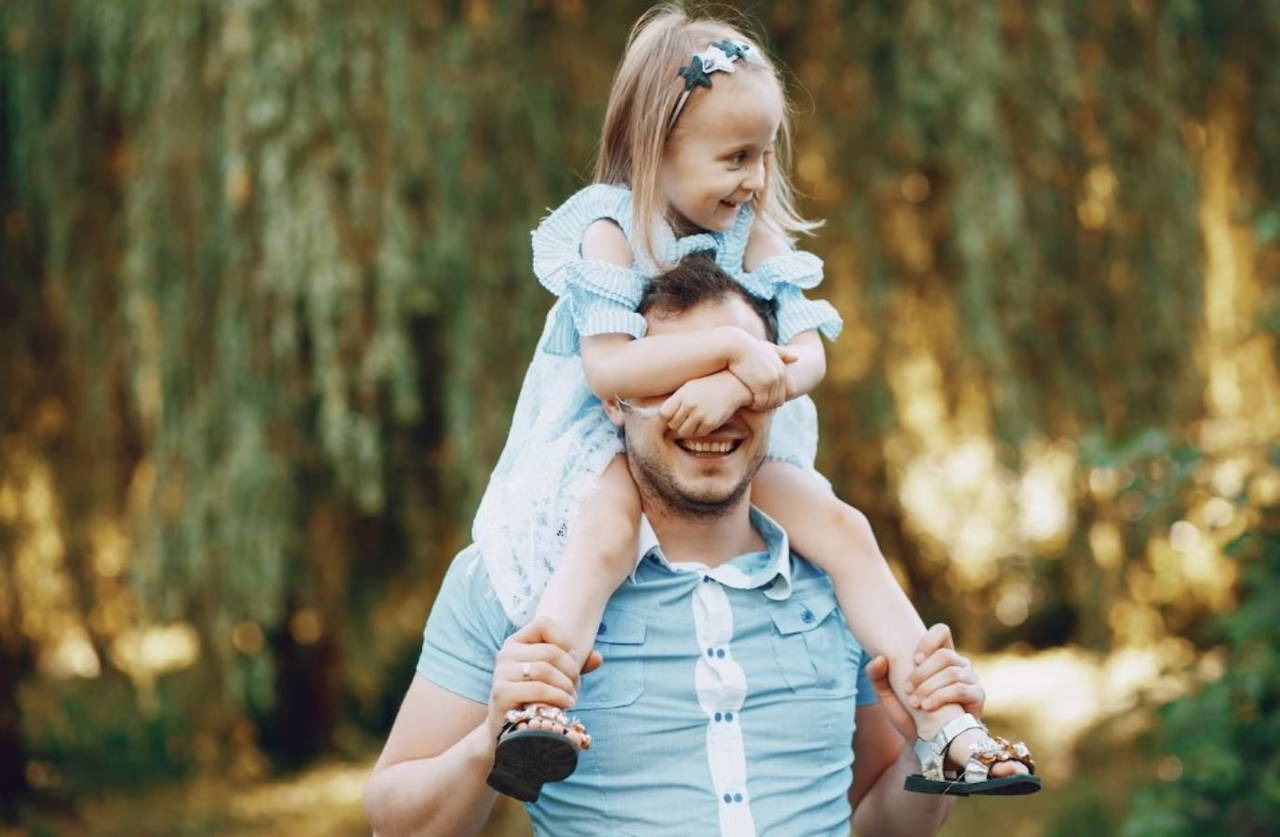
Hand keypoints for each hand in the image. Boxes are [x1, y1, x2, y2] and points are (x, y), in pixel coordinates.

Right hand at [485, 617, 603, 744]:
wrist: (510, 731)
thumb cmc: (536, 700)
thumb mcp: (557, 678)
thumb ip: (575, 665)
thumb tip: (598, 658)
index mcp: (517, 643)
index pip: (544, 624)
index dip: (564, 640)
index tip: (572, 661)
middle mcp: (505, 654)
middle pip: (550, 652)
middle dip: (571, 671)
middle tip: (575, 687)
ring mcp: (501, 673)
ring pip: (544, 670)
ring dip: (565, 686)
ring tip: (571, 698)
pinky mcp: (501, 693)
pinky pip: (538, 689)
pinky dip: (557, 697)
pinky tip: (564, 705)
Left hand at [659, 372, 751, 436]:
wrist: (732, 385)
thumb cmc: (708, 385)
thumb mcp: (688, 386)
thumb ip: (675, 399)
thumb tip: (659, 413)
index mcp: (681, 395)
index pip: (663, 414)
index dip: (666, 417)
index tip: (671, 415)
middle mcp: (689, 405)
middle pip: (672, 425)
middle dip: (677, 423)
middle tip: (685, 417)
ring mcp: (700, 415)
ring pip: (683, 432)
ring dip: (687, 428)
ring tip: (693, 419)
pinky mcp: (710, 423)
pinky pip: (698, 434)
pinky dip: (699, 430)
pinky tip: (703, 420)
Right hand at [724, 329, 796, 410]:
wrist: (735, 347)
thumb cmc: (748, 348)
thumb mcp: (768, 348)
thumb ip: (782, 353)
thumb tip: (797, 358)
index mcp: (782, 369)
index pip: (788, 392)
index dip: (776, 397)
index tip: (764, 397)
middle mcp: (779, 375)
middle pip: (779, 400)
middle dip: (769, 404)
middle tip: (757, 404)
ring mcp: (771, 380)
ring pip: (770, 403)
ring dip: (761, 406)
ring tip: (751, 404)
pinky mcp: (761, 385)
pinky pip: (760, 403)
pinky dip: (754, 406)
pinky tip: (746, 404)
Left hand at [865, 623, 983, 741]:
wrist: (928, 744)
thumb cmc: (909, 715)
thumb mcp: (888, 696)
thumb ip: (877, 677)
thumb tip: (878, 658)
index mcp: (940, 656)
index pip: (942, 631)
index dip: (928, 641)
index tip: (914, 659)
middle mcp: (959, 663)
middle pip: (944, 655)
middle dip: (922, 672)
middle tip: (907, 688)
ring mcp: (970, 678)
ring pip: (952, 671)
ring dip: (929, 686)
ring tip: (914, 701)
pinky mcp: (977, 696)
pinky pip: (962, 689)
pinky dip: (941, 696)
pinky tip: (927, 706)